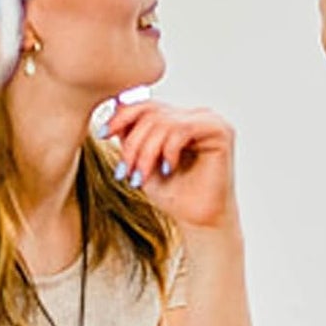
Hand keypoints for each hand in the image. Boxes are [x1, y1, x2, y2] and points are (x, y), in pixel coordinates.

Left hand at [102, 102, 238, 232]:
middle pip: (152, 113)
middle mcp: (197, 115)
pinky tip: (169, 168)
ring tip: (142, 176)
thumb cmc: (173, 194)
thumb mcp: (142, 160)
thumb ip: (133, 135)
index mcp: (181, 118)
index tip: (104, 134)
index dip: (122, 116)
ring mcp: (210, 122)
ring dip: (146, 151)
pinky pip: (183, 129)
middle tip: (127, 171)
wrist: (199, 220)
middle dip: (133, 143)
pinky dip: (168, 150)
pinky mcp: (221, 132)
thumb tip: (115, 105)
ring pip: (165, 122)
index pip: (147, 105)